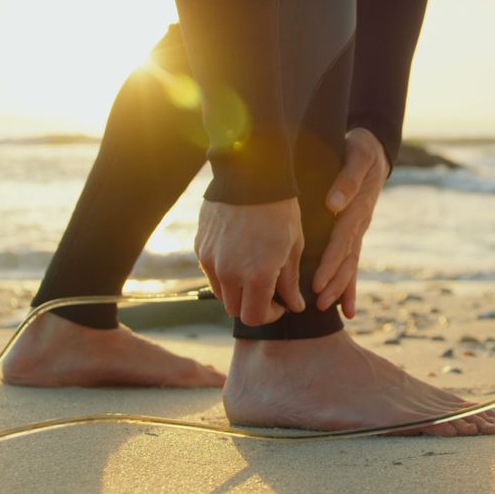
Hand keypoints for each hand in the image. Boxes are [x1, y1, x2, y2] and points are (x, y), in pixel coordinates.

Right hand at [195, 198, 305, 325]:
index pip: (255, 318)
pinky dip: (224, 274)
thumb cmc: (279, 211)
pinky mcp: (200, 247)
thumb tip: (294, 305)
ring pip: (221, 294)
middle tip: (269, 292)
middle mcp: (229, 273)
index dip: (269, 316)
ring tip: (254, 274)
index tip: (281, 305)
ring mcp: (211, 260)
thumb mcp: (293, 247)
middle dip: (253, 306)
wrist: (250, 175)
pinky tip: (240, 256)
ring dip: (237, 292)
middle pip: (235, 310)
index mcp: (256, 276)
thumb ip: (290, 281)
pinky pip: (211, 272)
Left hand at [312, 127, 389, 317]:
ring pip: (351, 264)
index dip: (329, 263)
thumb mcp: (357, 155)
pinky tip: (345, 307)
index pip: (341, 241)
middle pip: (347, 259)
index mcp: (357, 208)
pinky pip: (354, 261)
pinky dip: (350, 285)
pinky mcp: (357, 232)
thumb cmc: (360, 149)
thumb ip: (347, 178)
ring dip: (340, 287)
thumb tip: (333, 204)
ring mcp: (360, 229)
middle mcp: (360, 223)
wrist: (374, 149)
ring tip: (328, 308)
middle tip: (319, 304)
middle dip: (333, 283)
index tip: (316, 282)